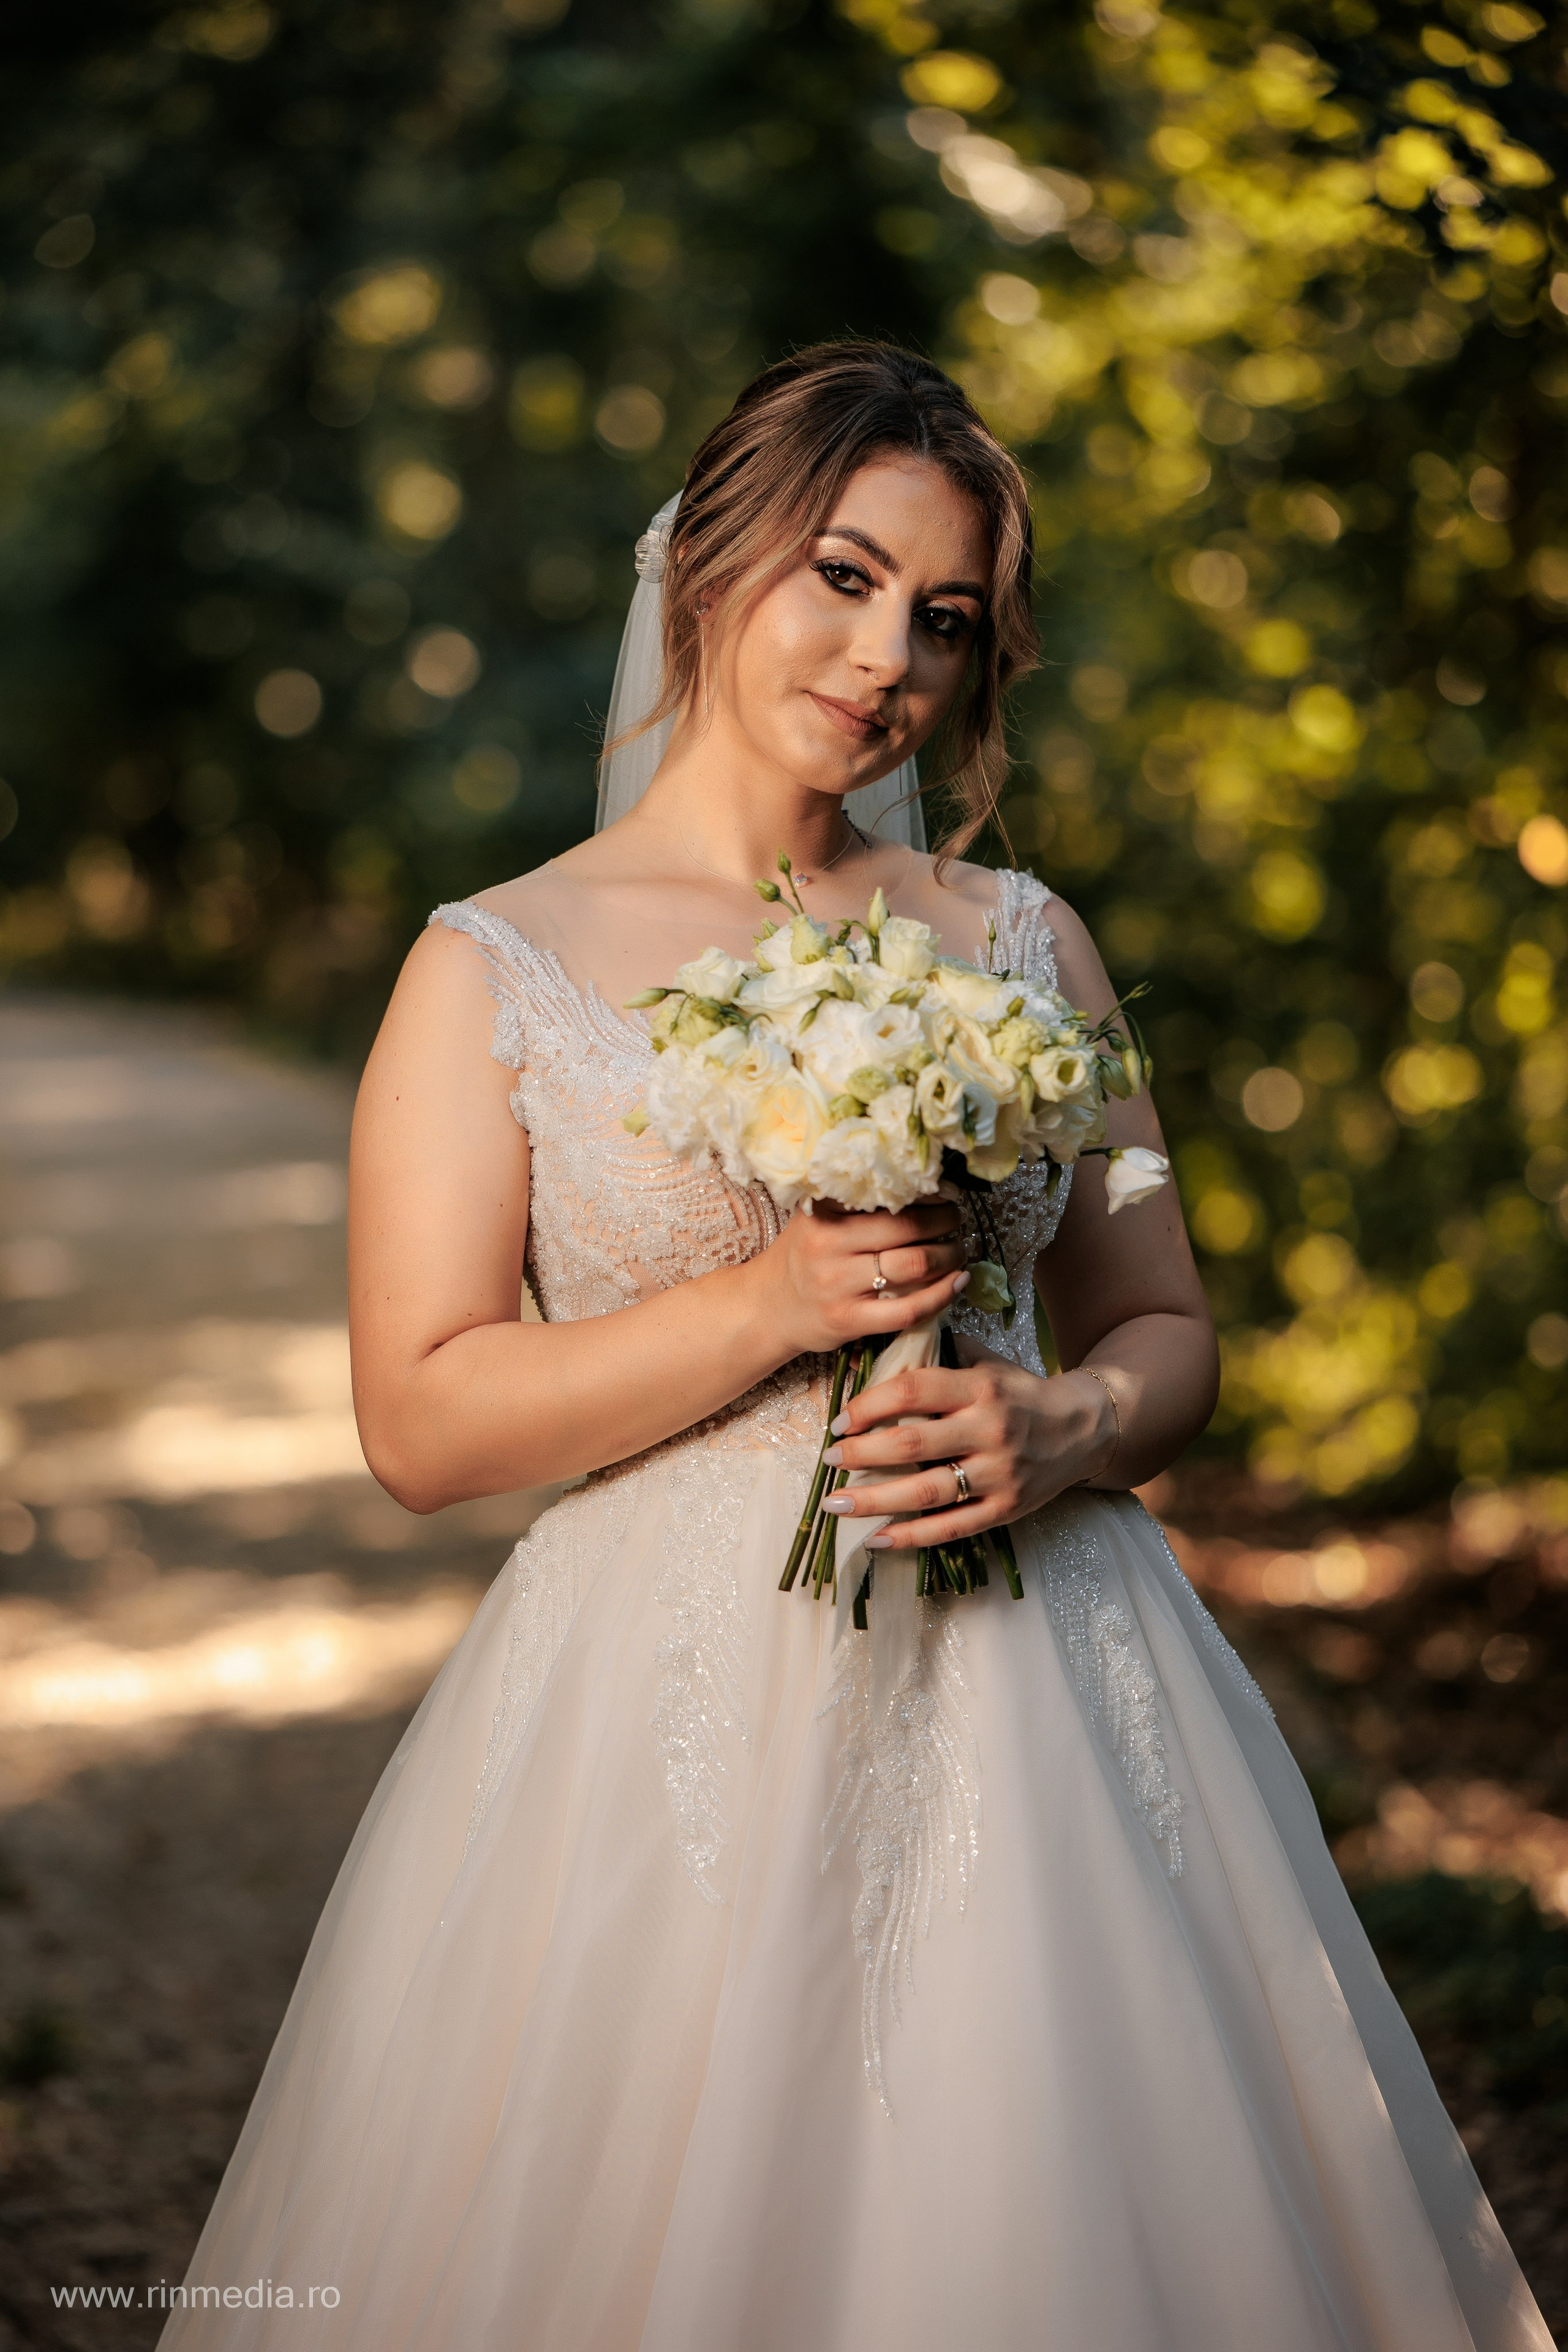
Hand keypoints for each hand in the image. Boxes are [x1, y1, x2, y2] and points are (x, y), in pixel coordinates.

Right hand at [757, 1198, 968, 1360]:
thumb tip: (926, 1188)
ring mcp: (838, 1284)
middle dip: (946, 1221)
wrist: (769, 1305)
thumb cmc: (805, 1256)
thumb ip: (858, 1203)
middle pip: (907, 1226)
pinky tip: (957, 1283)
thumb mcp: (819, 1218)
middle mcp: (829, 1243)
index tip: (947, 1192)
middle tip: (956, 1221)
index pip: (888, 1192)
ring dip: (950, 1255)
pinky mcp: (848, 1319)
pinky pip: (909, 1309)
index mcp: (824, 1210)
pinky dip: (942, 1295)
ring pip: (914, 1264)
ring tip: (957, 1250)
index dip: (927, 1192)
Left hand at [819, 1336, 1118, 1550]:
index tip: (840, 1419)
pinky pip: (951, 1527)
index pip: (913, 1391)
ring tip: (834, 1503)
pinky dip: (910, 1536)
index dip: (870, 1405)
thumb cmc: (1020, 1393)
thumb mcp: (988, 1363)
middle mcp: (990, 1430)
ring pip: (925, 1492)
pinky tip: (875, 1537)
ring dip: (873, 1500)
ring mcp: (999, 1474)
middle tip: (828, 1460)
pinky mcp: (1006, 1508)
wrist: (1084, 1428)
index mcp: (981, 1388)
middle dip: (861, 1454)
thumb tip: (881, 1344)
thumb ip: (941, 1353)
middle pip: (912, 1445)